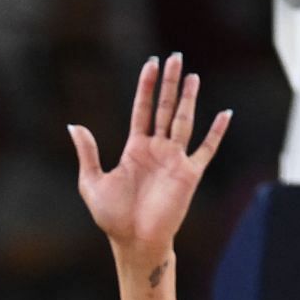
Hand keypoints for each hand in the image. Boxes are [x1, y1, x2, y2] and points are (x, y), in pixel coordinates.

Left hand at [69, 55, 229, 265]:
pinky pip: (206, 149)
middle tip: (175, 56)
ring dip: (188, 98)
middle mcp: (156, 150)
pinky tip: (225, 113)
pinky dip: (216, 132)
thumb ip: (87, 153)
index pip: (142, 110)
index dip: (146, 87)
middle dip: (169, 83)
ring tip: (192, 75)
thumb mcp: (92, 183)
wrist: (134, 242)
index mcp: (135, 149)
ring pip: (183, 121)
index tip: (151, 63)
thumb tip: (74, 125)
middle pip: (164, 108)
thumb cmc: (113, 218)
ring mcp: (174, 160)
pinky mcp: (189, 173)